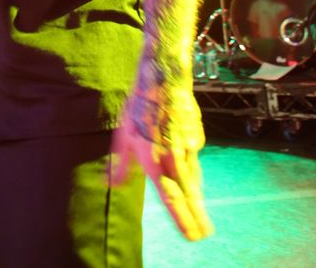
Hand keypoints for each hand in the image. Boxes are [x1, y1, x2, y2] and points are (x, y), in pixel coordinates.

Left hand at [110, 90, 213, 241]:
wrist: (164, 79)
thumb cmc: (138, 107)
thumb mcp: (123, 136)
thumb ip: (121, 165)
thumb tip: (111, 185)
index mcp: (154, 159)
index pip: (170, 197)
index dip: (182, 219)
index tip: (192, 237)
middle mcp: (174, 157)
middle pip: (189, 194)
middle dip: (197, 217)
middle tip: (204, 234)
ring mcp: (189, 147)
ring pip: (194, 178)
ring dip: (197, 198)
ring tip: (201, 217)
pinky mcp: (197, 136)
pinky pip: (193, 157)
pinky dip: (190, 166)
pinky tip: (184, 162)